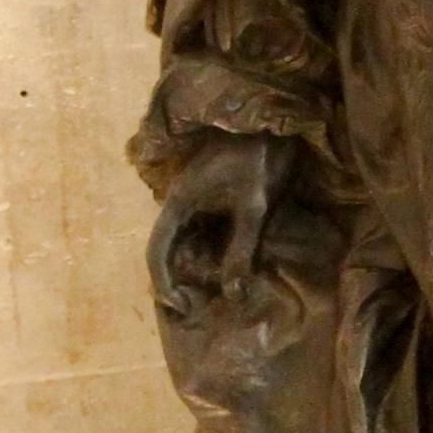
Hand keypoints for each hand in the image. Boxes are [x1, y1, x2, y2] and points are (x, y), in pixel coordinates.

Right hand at [147, 133, 295, 316]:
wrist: (275, 125)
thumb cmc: (261, 159)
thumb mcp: (254, 208)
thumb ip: (241, 251)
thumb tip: (232, 295)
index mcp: (180, 203)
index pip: (157, 250)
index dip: (163, 282)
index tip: (182, 308)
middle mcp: (180, 203)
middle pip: (168, 249)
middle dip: (179, 279)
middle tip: (201, 307)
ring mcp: (195, 200)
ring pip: (186, 242)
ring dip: (195, 268)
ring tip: (215, 295)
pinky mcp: (212, 198)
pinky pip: (203, 232)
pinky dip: (210, 253)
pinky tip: (227, 269)